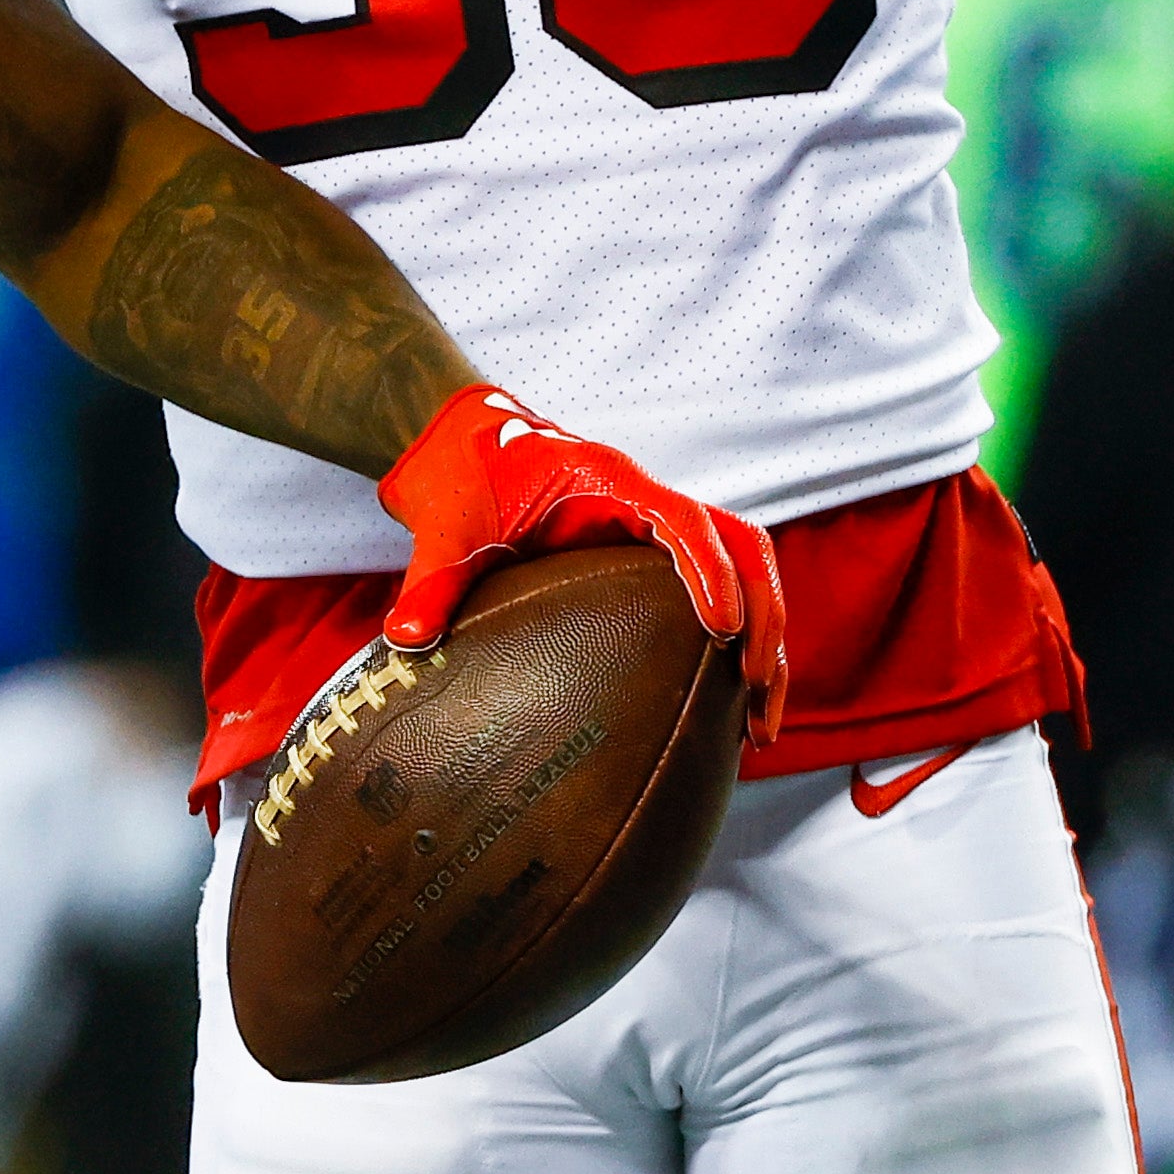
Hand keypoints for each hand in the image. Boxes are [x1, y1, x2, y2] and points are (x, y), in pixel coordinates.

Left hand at [379, 384, 791, 739]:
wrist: (459, 444)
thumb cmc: (459, 475)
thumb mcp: (444, 527)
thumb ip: (431, 580)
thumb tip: (408, 641)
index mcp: (611, 482)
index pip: (684, 520)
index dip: (709, 573)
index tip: (724, 631)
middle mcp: (648, 502)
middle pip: (742, 546)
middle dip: (766, 618)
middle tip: (758, 697)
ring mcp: (655, 530)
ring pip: (743, 571)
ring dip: (764, 639)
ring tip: (758, 728)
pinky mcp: (649, 558)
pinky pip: (712, 591)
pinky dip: (733, 644)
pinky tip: (723, 714)